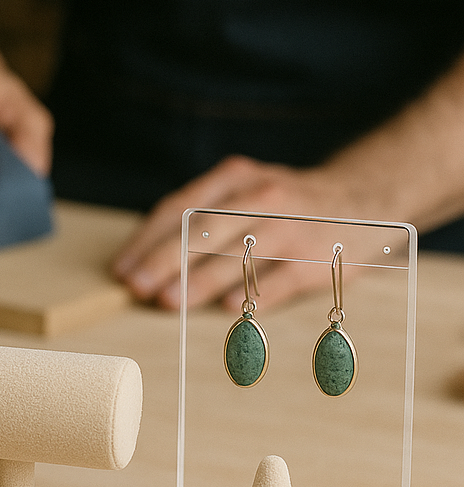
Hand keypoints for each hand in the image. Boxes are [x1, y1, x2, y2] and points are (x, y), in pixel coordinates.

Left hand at [112, 155, 365, 310]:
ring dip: (200, 280)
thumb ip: (200, 217)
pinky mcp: (317, 256)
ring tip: (169, 302)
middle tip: (137, 288)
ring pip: (239, 253)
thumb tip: (144, 261)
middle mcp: (261, 196)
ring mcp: (291, 225)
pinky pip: (281, 277)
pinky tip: (227, 308)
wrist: (364, 197)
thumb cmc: (283, 203)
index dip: (147, 240)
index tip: (122, 269)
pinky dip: (254, 292)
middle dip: (165, 260)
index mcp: (234, 179)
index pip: (180, 208)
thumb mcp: (242, 190)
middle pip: (205, 229)